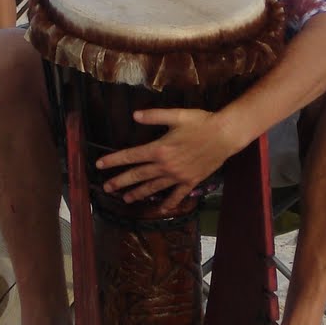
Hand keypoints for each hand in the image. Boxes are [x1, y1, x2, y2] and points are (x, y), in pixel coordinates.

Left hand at [97, 108, 234, 214]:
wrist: (226, 135)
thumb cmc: (201, 122)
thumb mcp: (177, 115)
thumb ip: (154, 116)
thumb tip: (134, 115)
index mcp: (159, 149)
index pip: (131, 156)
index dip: (113, 161)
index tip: (99, 165)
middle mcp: (165, 166)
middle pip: (138, 175)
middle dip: (120, 181)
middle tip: (106, 188)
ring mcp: (178, 176)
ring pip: (153, 187)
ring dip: (138, 193)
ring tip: (126, 199)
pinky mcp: (190, 181)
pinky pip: (176, 196)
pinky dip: (168, 203)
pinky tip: (160, 209)